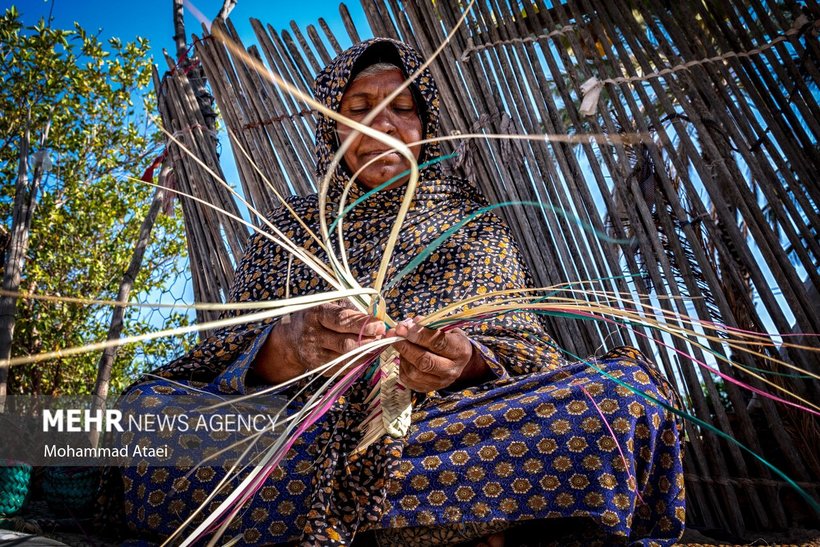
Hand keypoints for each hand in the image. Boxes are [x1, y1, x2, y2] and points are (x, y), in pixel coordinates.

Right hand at [253, 302, 385, 383]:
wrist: (291, 339)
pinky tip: (370, 353)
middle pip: (345, 343)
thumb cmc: (317, 318)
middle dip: (368, 341)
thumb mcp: (328, 305)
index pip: (341, 320)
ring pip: (347, 358)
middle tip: (384, 337)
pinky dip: (360, 360)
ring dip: (367, 353)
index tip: (379, 324)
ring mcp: (315, 355)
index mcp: (316, 314)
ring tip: (381, 344)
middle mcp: (313, 336)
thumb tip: (375, 317)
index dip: (362, 323)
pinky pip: (345, 366)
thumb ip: (350, 309)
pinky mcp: (320, 368)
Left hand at [390, 318, 488, 391]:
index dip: (419, 335)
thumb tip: (406, 325)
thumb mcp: (445, 328)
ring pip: (414, 372)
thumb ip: (427, 325)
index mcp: (460, 350)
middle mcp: (451, 370)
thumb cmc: (449, 340)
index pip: (439, 343)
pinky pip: (408, 379)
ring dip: (403, 355)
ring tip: (401, 343)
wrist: (456, 361)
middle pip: (425, 361)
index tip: (405, 327)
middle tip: (394, 334)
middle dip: (406, 346)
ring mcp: (439, 382)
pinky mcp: (426, 388)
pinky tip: (405, 355)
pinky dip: (402, 365)